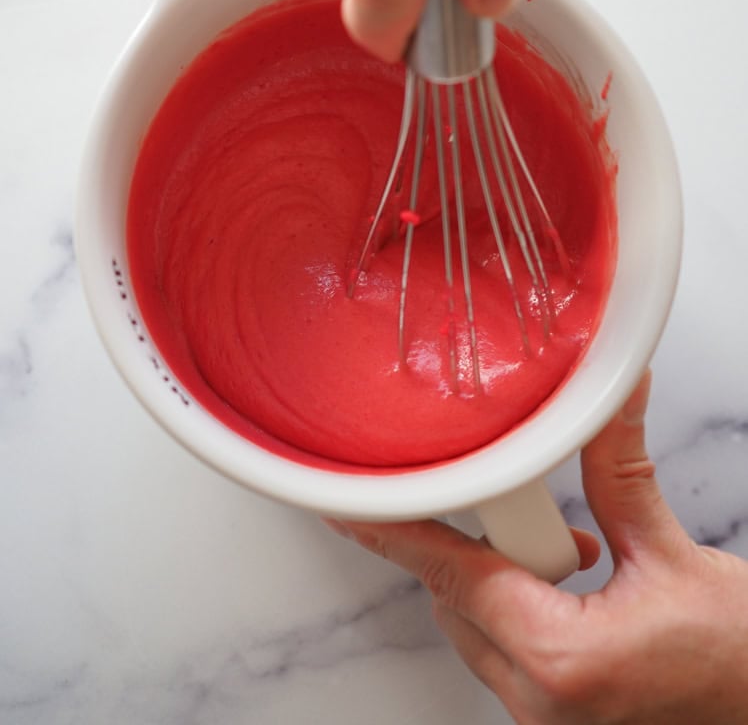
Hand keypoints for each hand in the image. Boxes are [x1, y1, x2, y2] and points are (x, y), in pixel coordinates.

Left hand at [326, 374, 747, 723]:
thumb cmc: (739, 661)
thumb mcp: (674, 554)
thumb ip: (619, 469)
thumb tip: (607, 397)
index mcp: (562, 660)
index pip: (455, 575)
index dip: (399, 532)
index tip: (352, 507)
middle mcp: (541, 703)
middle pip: (457, 598)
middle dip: (473, 543)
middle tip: (509, 502)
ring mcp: (545, 719)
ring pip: (475, 625)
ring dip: (499, 576)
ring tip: (562, 551)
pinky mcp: (556, 718)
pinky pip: (503, 650)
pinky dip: (517, 606)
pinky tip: (567, 580)